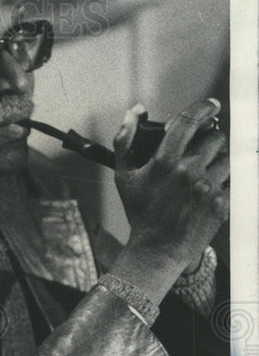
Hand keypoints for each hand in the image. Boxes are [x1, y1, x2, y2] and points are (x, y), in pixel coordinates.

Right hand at [111, 99, 228, 302]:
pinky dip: (222, 179)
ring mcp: (208, 188)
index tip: (210, 105)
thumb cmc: (140, 212)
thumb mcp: (123, 176)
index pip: (190, 120)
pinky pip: (232, 179)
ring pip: (226, 157)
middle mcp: (189, 172)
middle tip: (198, 150)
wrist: (157, 250)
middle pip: (214, 137)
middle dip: (207, 139)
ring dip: (216, 159)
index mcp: (165, 162)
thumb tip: (135, 111)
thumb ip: (125, 140)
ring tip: (202, 172)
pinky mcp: (222, 203)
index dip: (203, 107)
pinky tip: (206, 189)